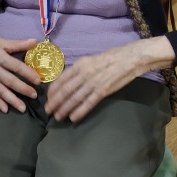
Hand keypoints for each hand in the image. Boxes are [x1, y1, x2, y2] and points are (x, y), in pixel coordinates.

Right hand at [0, 30, 40, 113]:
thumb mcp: (2, 41)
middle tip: (34, 96)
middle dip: (22, 89)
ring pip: (0, 90)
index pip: (15, 66)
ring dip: (12, 100)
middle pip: (9, 81)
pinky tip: (5, 110)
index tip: (38, 81)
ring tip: (22, 108)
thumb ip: (18, 44)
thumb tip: (35, 42)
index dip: (27, 74)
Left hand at [45, 37, 174, 122]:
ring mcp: (93, 83)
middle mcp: (83, 74)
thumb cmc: (109, 59)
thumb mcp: (90, 60)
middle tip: (48, 112)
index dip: (52, 92)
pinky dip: (80, 111)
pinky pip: (88, 103)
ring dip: (64, 109)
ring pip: (74, 98)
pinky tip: (73, 118)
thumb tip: (66, 82)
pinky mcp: (103, 91)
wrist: (129, 58)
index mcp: (79, 65)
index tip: (48, 99)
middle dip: (55, 103)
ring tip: (58, 117)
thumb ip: (78, 71)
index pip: (61, 80)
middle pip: (65, 91)